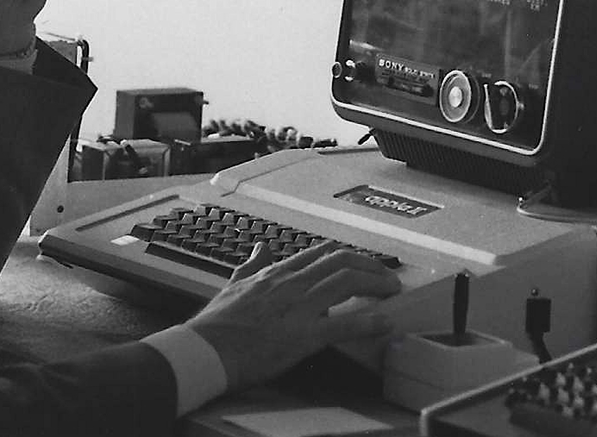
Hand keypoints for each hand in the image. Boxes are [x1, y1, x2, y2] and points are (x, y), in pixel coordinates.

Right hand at [185, 242, 400, 391]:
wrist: (205, 349)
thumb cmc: (216, 324)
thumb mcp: (234, 284)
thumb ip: (252, 265)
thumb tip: (260, 248)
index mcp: (277, 274)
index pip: (320, 254)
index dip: (347, 257)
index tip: (362, 263)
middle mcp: (292, 283)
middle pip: (340, 261)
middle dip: (370, 266)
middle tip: (387, 277)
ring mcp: (299, 307)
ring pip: (346, 281)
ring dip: (375, 284)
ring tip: (391, 291)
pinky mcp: (302, 335)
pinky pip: (342, 324)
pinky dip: (368, 322)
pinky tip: (384, 322)